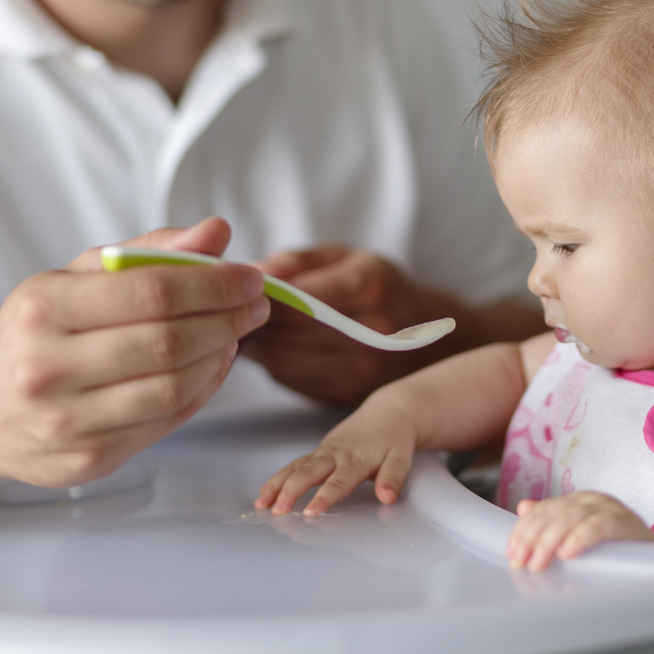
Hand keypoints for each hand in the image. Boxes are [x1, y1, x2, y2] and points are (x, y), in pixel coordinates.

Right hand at [0, 218, 269, 486]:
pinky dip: (203, 391)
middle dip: (227, 318)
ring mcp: (66, 422)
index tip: (249, 276)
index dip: (214, 283)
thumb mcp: (76, 277)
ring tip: (237, 332)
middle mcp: (46, 369)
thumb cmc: (35, 332)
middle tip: (256, 304)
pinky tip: (213, 365)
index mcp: (41, 309)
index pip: (151, 292)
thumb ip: (148, 251)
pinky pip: (167, 422)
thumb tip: (217, 232)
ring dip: (221, 357)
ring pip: (173, 388)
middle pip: (168, 343)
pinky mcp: (88, 460)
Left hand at [239, 246, 455, 404]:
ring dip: (254, 346)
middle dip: (250, 322)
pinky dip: (270, 363)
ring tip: (240, 328)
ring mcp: (363, 372)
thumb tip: (253, 272)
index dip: (260, 298)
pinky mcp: (347, 395)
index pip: (300, 301)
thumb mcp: (347, 257)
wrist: (428, 337)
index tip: (236, 289)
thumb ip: (298, 261)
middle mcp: (373, 334)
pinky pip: (291, 381)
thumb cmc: (379, 288)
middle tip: (225, 310)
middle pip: (288, 335)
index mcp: (372, 287)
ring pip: (284, 362)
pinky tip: (266, 347)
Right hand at [254, 393, 417, 515]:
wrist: (388, 412)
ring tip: (260, 503)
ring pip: (296, 467)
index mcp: (355, 459)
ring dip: (276, 484)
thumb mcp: (401, 459)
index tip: (309, 512)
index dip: (324, 497)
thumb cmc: (395, 439)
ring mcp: (324, 452)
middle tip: (276, 510)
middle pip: (308, 473)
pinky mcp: (319, 451)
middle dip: (290, 491)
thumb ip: (392, 478)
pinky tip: (265, 491)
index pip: (338, 482)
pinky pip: (295, 464)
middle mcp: (335, 454)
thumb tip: (387, 497)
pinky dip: (279, 477)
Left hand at [506, 492, 653, 569]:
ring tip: (538, 562)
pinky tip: (567, 553)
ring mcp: (608, 507)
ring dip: (549, 541)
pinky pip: (598, 527)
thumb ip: (553, 521)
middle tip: (521, 562)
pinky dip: (580, 539)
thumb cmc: (614, 547)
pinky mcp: (624, 522)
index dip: (523, 530)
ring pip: (570, 517)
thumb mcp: (579, 533)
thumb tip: (523, 507)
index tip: (511, 553)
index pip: (542, 510)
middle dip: (531, 538)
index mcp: (577, 501)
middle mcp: (590, 499)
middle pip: (552, 513)